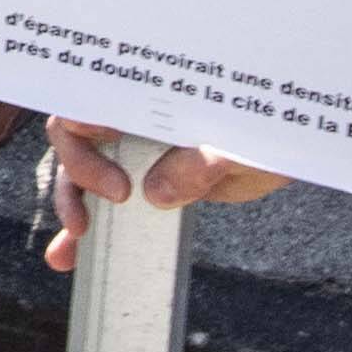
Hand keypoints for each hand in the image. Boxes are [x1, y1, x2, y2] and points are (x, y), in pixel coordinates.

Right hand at [41, 121, 290, 268]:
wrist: (283, 153)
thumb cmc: (267, 134)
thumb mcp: (245, 146)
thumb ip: (204, 161)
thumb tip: (157, 191)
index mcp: (154, 98)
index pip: (97, 94)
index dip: (85, 118)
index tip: (103, 143)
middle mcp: (135, 121)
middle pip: (76, 133)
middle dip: (80, 165)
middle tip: (120, 195)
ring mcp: (133, 153)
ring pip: (79, 173)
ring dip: (70, 204)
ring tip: (78, 236)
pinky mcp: (139, 185)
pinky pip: (98, 206)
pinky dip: (79, 233)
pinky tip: (67, 256)